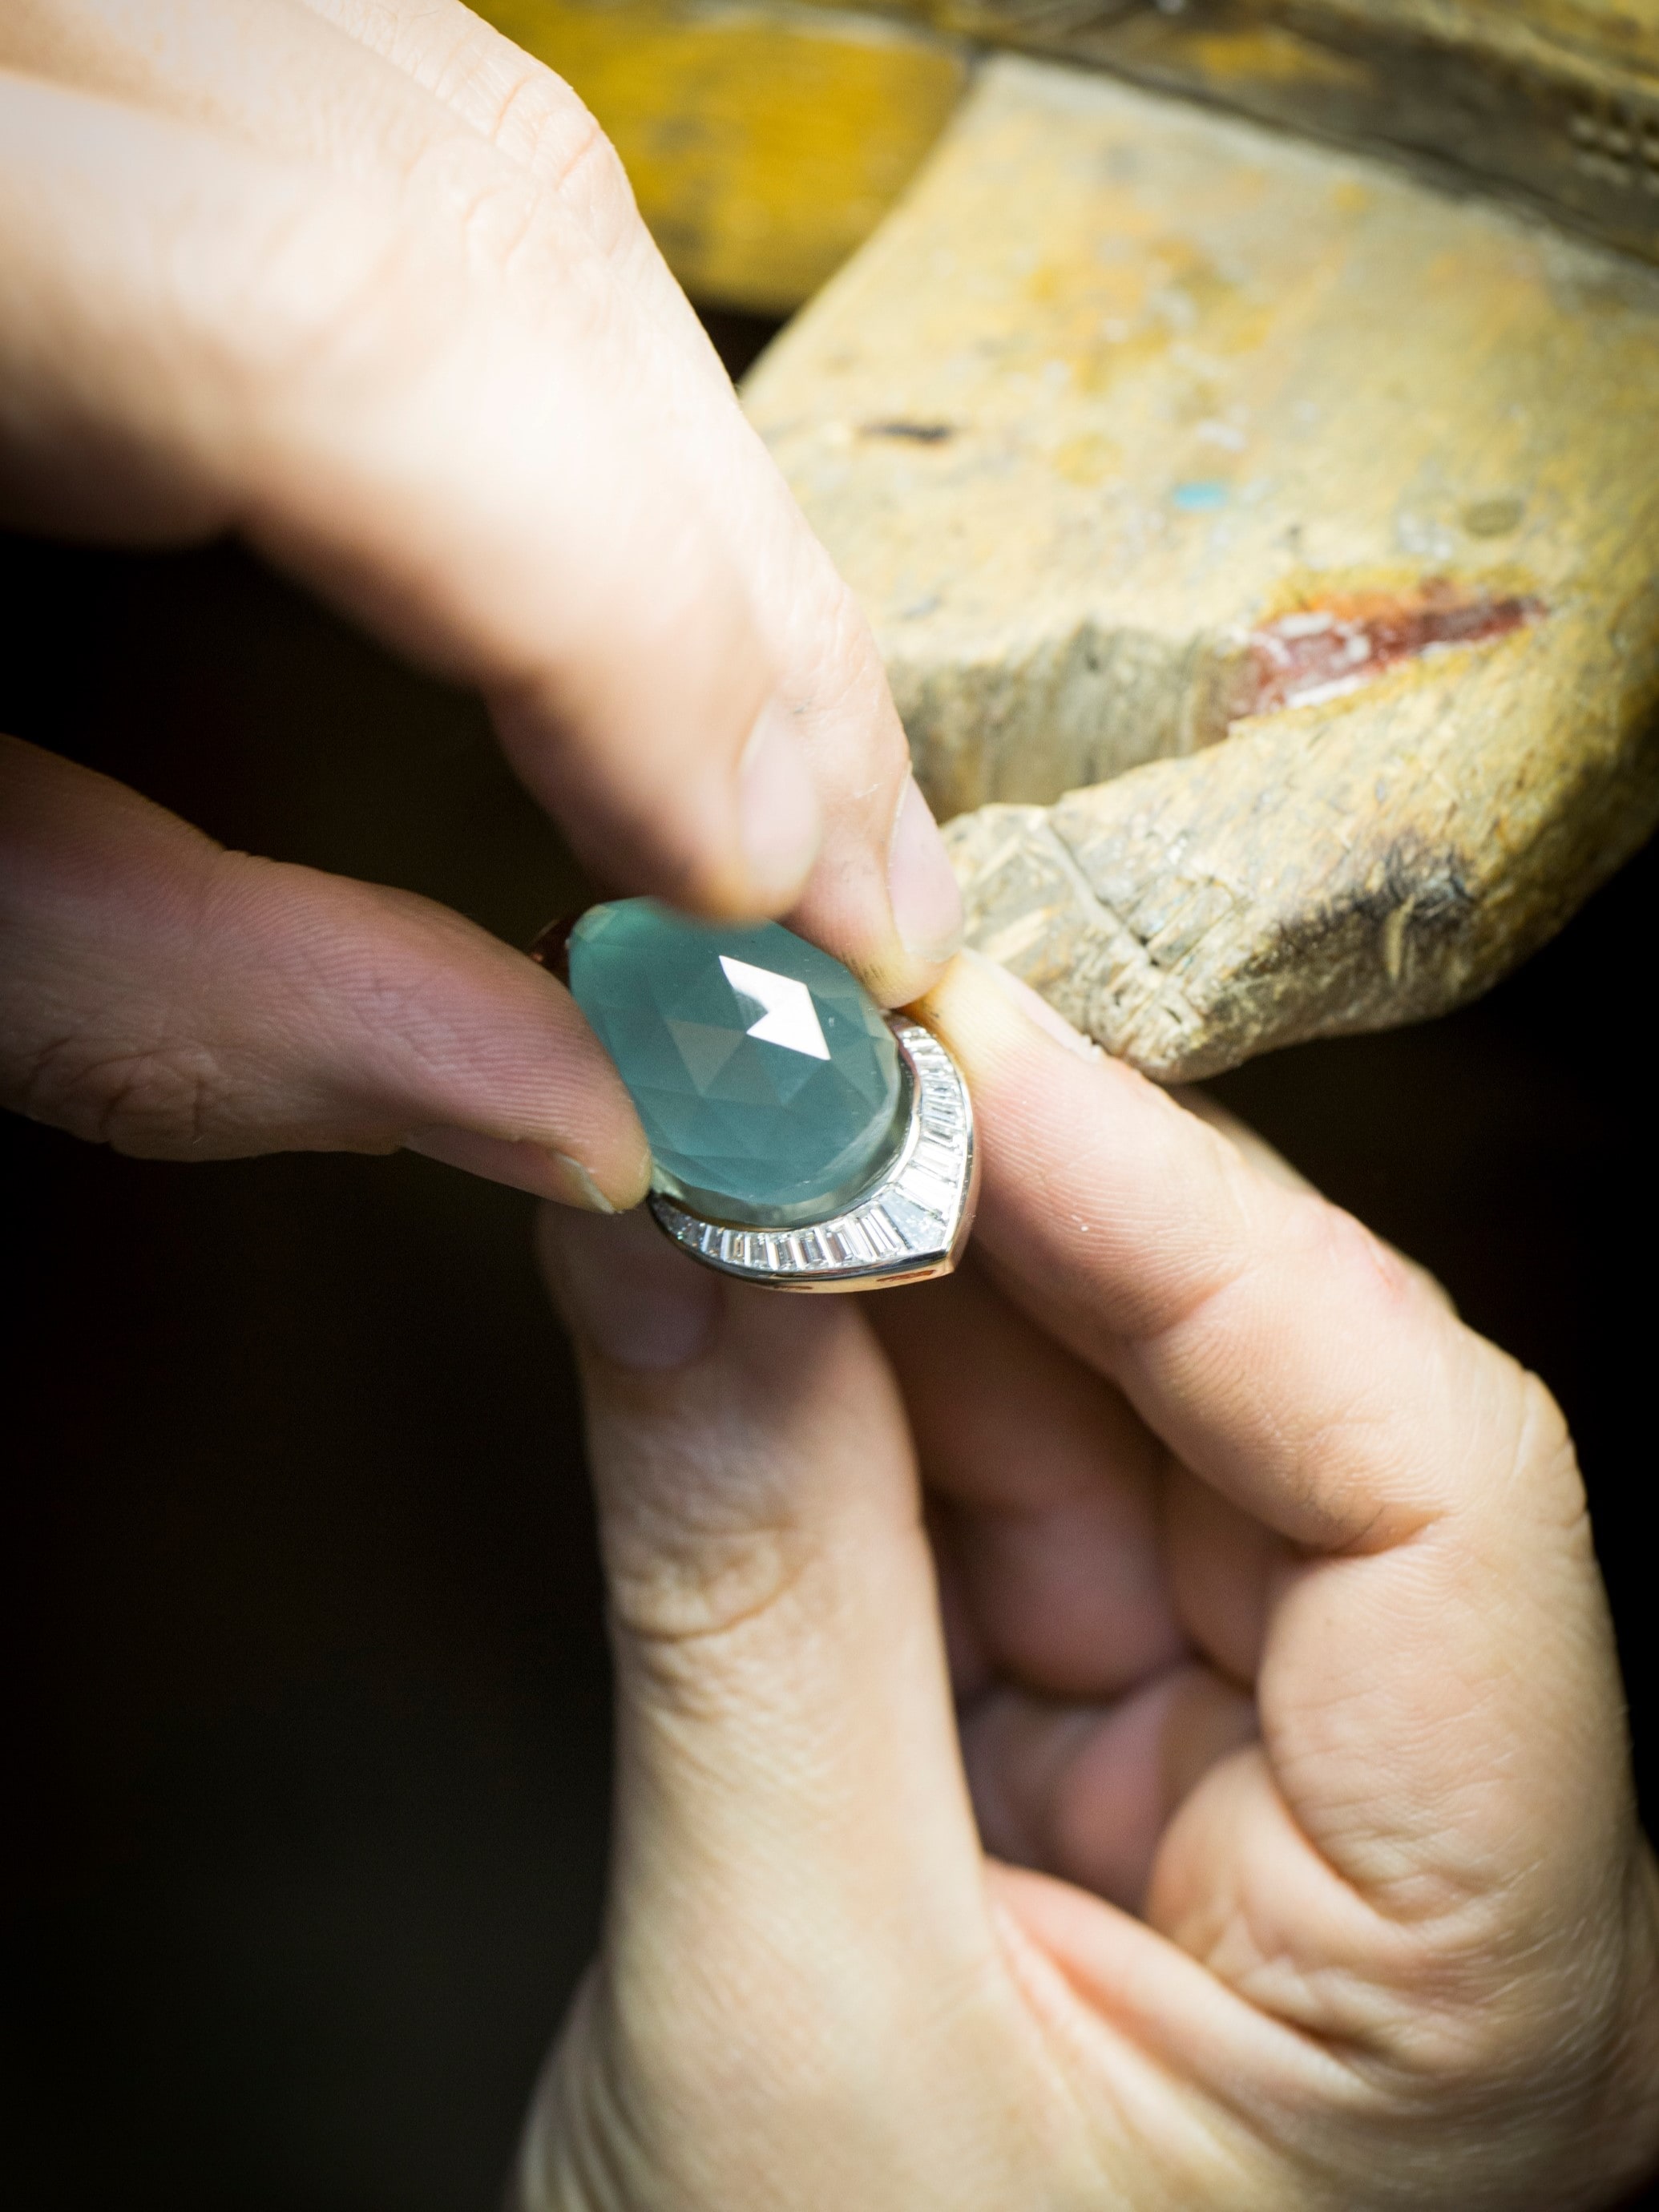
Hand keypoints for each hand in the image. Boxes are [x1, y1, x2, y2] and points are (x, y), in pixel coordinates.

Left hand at [0, 0, 960, 1204]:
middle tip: (846, 885)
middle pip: (467, 226)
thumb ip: (175, 999)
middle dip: (717, 593)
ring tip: (804, 773)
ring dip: (697, 506)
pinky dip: (601, 412)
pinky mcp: (138, 83)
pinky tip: (682, 600)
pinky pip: (437, 173)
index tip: (763, 891)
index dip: (610, 612)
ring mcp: (77, 39)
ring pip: (495, 172)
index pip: (325, 330)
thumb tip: (576, 1104)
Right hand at [523, 954, 1658, 2209]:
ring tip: (751, 1136)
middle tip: (820, 1051)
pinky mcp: (1075, 1781)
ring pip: (1105, 1444)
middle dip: (1030, 1224)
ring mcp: (1234, 1809)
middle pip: (1264, 1426)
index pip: (1437, 1491)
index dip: (1206, 1238)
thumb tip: (678, 1235)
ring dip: (919, 1284)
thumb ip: (742, 1589)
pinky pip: (986, 1523)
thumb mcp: (780, 2027)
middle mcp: (1403, 1861)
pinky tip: (745, 1285)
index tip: (972, 1067)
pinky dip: (856, 1397)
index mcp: (1482, 1985)